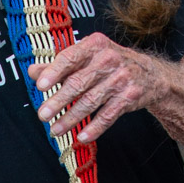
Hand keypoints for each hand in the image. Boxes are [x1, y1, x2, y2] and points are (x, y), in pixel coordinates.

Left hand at [29, 32, 169, 142]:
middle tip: (42, 115)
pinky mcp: (130, 97)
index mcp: (94, 45)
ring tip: (55, 130)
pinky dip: (95, 128)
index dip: (54, 72)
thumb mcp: (87, 57)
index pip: (70, 57)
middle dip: (58, 101)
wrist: (151, 74)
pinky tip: (81, 137)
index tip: (40, 86)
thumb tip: (33, 72)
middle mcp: (108, 59)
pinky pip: (109, 115)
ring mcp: (121, 78)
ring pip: (91, 101)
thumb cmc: (110, 63)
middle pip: (78, 82)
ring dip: (71, 118)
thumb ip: (59, 64)